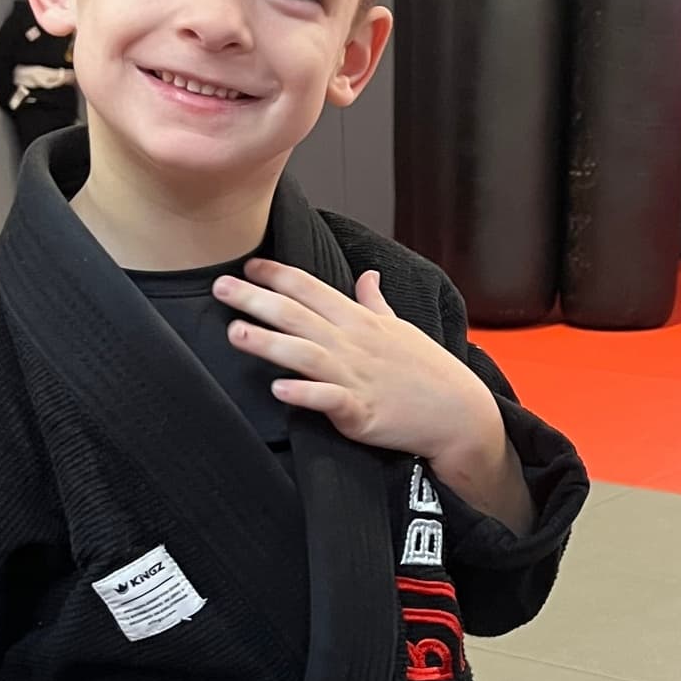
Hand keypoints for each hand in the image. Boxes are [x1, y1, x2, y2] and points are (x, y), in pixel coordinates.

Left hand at [219, 260, 499, 470]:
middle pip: (298, 315)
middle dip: (257, 299)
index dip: (277, 275)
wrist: (459, 414)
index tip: (248, 266)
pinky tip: (278, 389)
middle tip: (221, 287)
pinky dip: (305, 394)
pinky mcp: (362, 412)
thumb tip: (367, 276)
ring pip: (306, 353)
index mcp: (359, 321)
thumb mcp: (401, 327)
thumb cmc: (428, 371)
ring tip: (235, 332)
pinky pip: (329, 400)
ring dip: (269, 342)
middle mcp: (353, 344)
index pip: (312, 289)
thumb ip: (376, 302)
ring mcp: (356, 377)